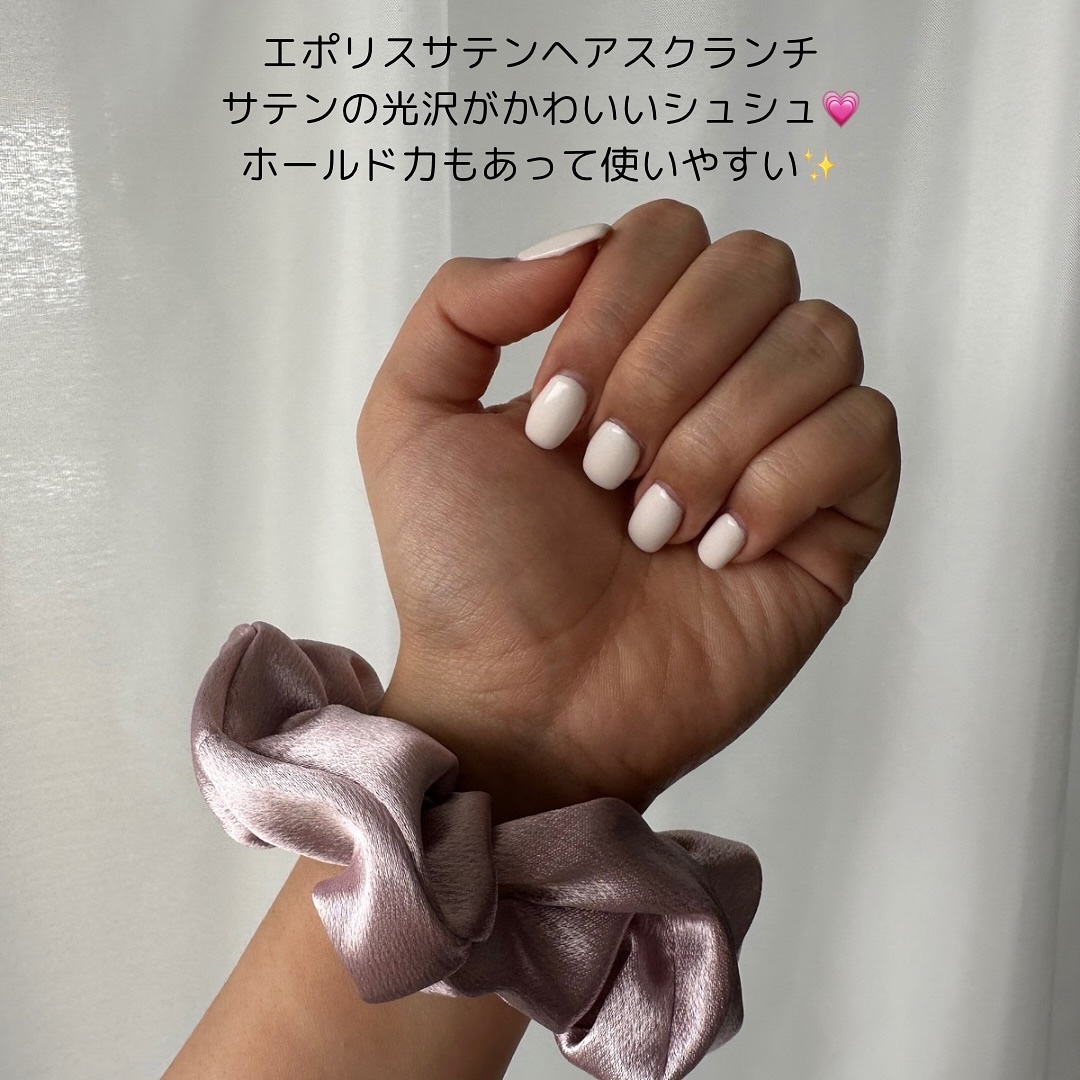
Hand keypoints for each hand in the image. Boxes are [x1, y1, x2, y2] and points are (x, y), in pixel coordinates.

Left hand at [357, 199, 899, 820]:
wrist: (520, 703)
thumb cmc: (467, 577)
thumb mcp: (411, 418)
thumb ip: (464, 301)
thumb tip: (584, 243)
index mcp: (622, 344)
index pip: (670, 233)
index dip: (614, 311)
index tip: (552, 423)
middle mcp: (710, 378)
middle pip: (756, 267)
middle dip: (666, 370)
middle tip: (604, 470)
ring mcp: (778, 444)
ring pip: (818, 340)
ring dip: (717, 435)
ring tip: (653, 525)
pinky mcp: (833, 518)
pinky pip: (865, 430)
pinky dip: (783, 483)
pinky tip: (720, 549)